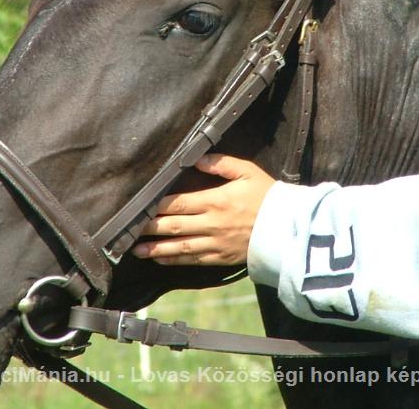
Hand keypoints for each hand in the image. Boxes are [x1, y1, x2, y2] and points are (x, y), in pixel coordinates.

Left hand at [132, 154, 275, 265]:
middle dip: (149, 228)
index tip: (140, 207)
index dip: (157, 206)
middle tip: (130, 230)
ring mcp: (215, 243)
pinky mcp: (221, 258)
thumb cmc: (268, 197)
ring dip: (156, 249)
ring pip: (179, 247)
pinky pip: (193, 260)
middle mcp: (211, 224)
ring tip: (137, 251)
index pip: (178, 203)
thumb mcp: (248, 172)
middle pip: (173, 226)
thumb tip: (197, 158)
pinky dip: (175, 260)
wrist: (288, 229)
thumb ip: (221, 164)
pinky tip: (161, 259)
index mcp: (216, 201)